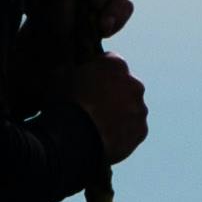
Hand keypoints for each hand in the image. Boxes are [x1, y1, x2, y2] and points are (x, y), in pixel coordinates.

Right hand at [68, 50, 149, 165]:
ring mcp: (140, 108)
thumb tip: (68, 70)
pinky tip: (106, 137)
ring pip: (131, 108)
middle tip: (94, 105)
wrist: (75, 138)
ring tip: (99, 125)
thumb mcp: (59, 76)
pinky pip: (134, 129)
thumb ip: (70, 69)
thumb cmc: (65, 103)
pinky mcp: (142, 130)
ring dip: (120, 113)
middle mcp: (135, 83)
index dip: (97, 72)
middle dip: (113, 93)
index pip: (109, 62)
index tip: (87, 83)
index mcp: (115, 64)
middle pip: (125, 86)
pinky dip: (124, 132)